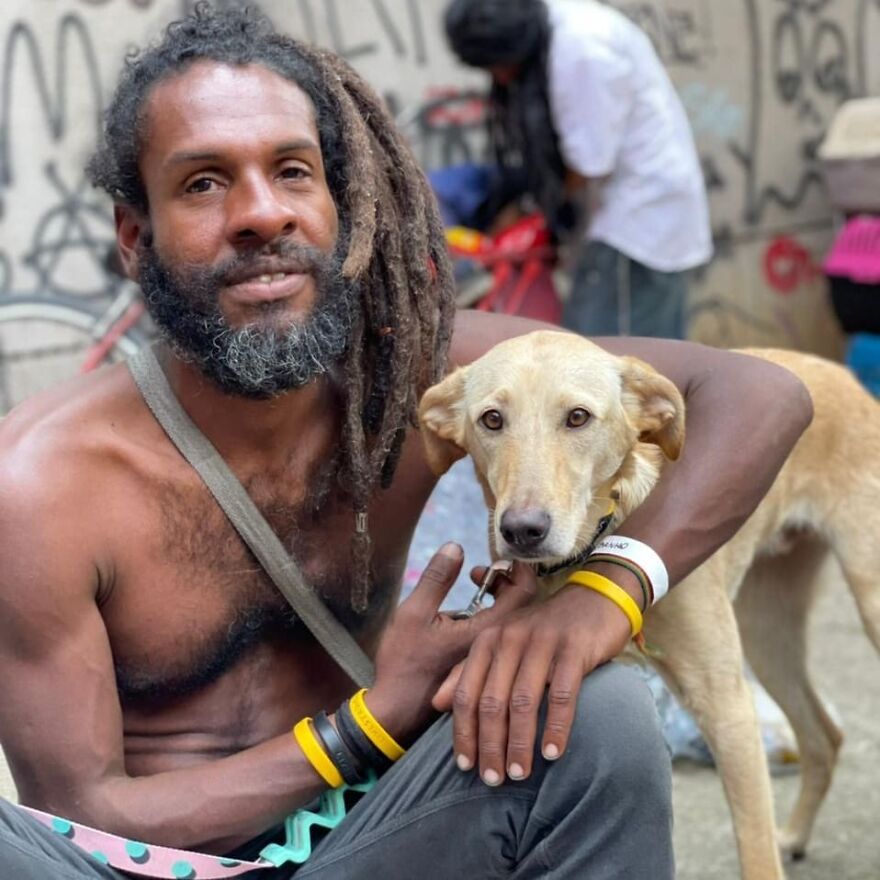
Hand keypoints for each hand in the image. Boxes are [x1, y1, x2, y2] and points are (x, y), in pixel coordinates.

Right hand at [365, 544, 536, 745]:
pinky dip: (488, 611)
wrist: (396, 712)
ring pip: (509, 618)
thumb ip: (437, 580)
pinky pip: (498, 632)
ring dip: (496, 594)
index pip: (525, 592)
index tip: (500, 557)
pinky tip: (467, 606)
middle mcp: (496, 646)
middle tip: (479, 569)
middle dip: (504, 579)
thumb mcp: (414, 614)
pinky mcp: (481, 664)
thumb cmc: (404, 664)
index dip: (519, 568)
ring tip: (472, 579)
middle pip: (521, 604)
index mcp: (487, 631)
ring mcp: (490, 657)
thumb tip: (456, 546)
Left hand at [432, 572, 632, 785]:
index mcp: (488, 640)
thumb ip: (468, 671)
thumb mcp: (502, 644)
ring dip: (519, 743)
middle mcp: (510, 639)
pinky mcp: (573, 650)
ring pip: (523, 702)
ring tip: (519, 774)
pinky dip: (556, 727)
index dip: (463, 732)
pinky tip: (552, 753)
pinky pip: (561, 695)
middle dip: (490, 745)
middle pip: (491, 701)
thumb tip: (437, 704)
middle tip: (493, 780)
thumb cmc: (542, 631)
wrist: (593, 600)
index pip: (466, 692)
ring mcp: (542, 643)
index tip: (465, 766)